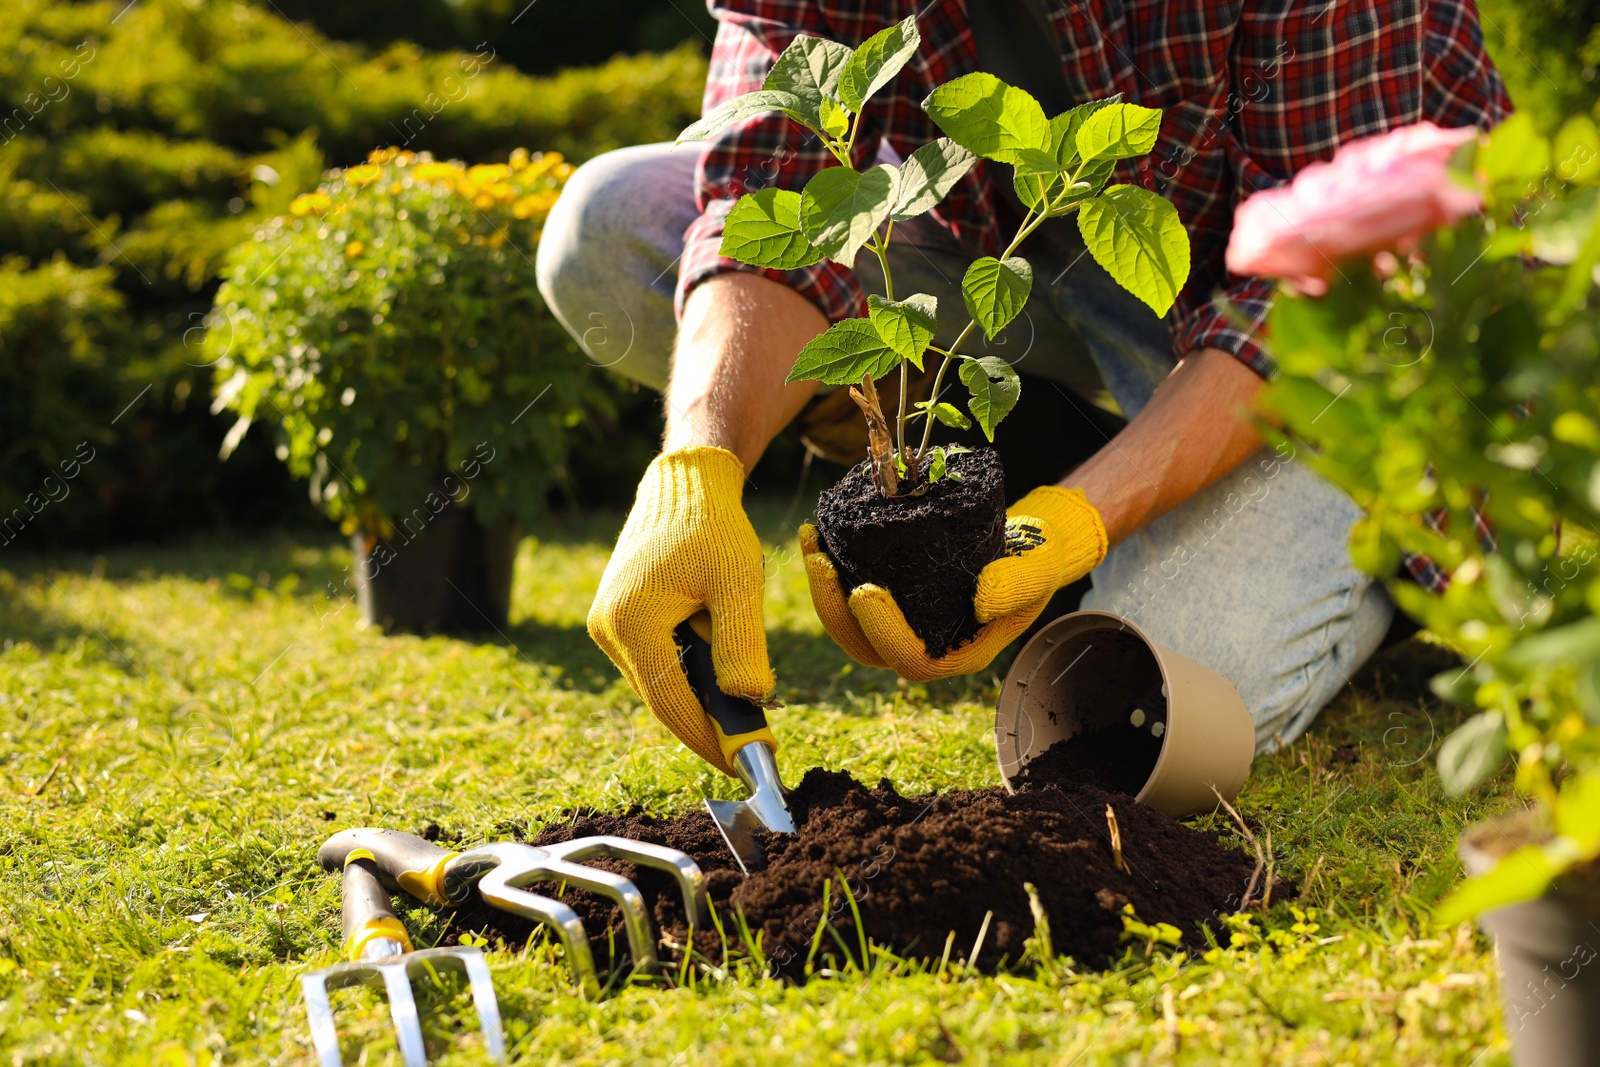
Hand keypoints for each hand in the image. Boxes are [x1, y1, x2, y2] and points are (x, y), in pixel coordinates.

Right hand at [588, 446, 773, 773]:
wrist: (685, 487)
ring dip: (698, 699)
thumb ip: (742, 643)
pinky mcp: (615, 620)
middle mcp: (607, 629)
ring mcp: (606, 626)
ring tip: (745, 709)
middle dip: (707, 723)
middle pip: (662, 697)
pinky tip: (720, 675)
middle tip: (755, 743)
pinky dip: (686, 675)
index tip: (745, 765)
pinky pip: (653, 663)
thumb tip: (750, 702)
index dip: (709, 738)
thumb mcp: (737, 583)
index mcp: (632, 621)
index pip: (671, 702)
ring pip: (658, 683)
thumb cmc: (715, 528)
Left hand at [801, 485, 1107, 680]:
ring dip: (822, 587)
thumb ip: (1016, 585)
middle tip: (819, 560)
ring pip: (849, 623)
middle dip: (833, 608)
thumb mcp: (1038, 569)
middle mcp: (923, 645)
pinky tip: (819, 532)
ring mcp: (903, 622)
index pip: (910, 659)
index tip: (863, 589)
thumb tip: (980, 600)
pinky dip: (832, 566)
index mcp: (957, 653)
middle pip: (864, 647)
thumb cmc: (1036, 560)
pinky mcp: (891, 595)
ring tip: (811, 540)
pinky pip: (850, 592)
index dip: (881, 633)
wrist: (1028, 544)